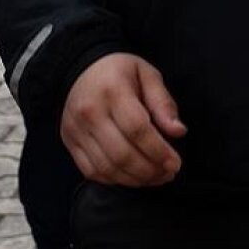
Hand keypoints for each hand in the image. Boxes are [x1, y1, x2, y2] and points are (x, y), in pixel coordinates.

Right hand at [60, 53, 186, 186]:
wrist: (80, 69)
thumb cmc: (121, 72)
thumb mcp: (148, 75)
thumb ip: (163, 103)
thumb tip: (178, 132)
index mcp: (113, 91)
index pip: (137, 130)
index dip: (158, 151)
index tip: (175, 163)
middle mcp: (90, 112)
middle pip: (122, 153)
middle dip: (149, 170)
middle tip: (169, 174)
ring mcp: (76, 130)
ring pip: (106, 167)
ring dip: (135, 179)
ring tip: (155, 178)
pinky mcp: (69, 142)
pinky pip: (91, 171)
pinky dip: (114, 180)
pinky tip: (133, 177)